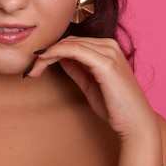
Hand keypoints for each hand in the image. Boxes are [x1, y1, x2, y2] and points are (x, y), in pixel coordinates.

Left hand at [26, 36, 156, 140]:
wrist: (135, 124)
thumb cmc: (115, 107)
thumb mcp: (90, 83)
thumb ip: (77, 69)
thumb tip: (60, 57)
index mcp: (108, 49)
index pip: (73, 43)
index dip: (52, 52)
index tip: (36, 66)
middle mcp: (109, 46)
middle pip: (69, 42)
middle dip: (46, 54)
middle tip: (30, 70)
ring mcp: (109, 52)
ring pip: (69, 44)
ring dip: (47, 55)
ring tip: (33, 70)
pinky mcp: (105, 63)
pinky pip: (74, 50)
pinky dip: (56, 53)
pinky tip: (44, 61)